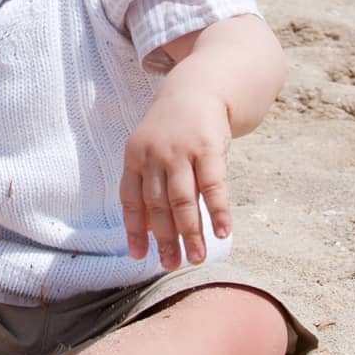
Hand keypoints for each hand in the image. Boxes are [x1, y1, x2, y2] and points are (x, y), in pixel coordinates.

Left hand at [119, 92, 231, 270]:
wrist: (198, 88)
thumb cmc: (172, 130)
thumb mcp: (151, 150)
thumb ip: (149, 185)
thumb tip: (150, 231)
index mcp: (135, 157)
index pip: (131, 200)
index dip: (134, 230)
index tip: (139, 257)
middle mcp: (154, 155)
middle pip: (158, 206)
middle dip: (165, 239)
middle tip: (172, 265)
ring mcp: (181, 151)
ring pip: (183, 201)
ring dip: (190, 233)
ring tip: (198, 258)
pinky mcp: (209, 148)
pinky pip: (213, 186)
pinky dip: (218, 212)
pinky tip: (223, 233)